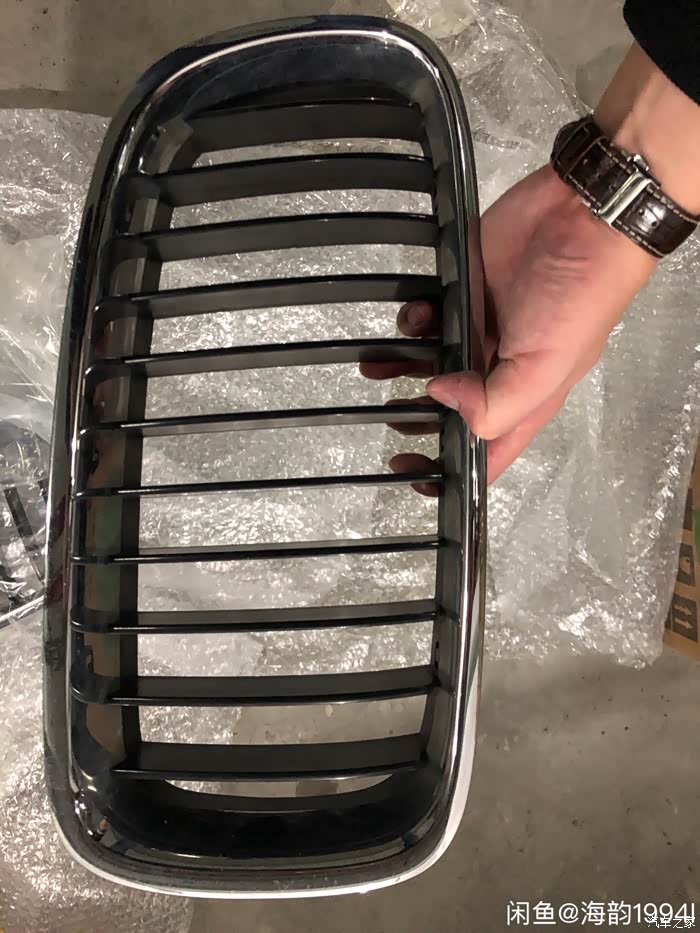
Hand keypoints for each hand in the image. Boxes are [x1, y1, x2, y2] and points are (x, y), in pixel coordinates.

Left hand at [363, 164, 655, 483]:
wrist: (582, 217)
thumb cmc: (580, 298)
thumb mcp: (544, 371)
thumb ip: (493, 404)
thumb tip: (441, 398)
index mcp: (524, 397)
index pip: (488, 450)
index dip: (456, 472)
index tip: (419, 479)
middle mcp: (499, 368)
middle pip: (451, 408)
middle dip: (420, 419)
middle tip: (392, 422)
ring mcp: (480, 328)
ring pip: (432, 361)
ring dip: (402, 368)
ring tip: (376, 368)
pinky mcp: (464, 291)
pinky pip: (427, 315)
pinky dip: (412, 320)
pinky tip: (413, 316)